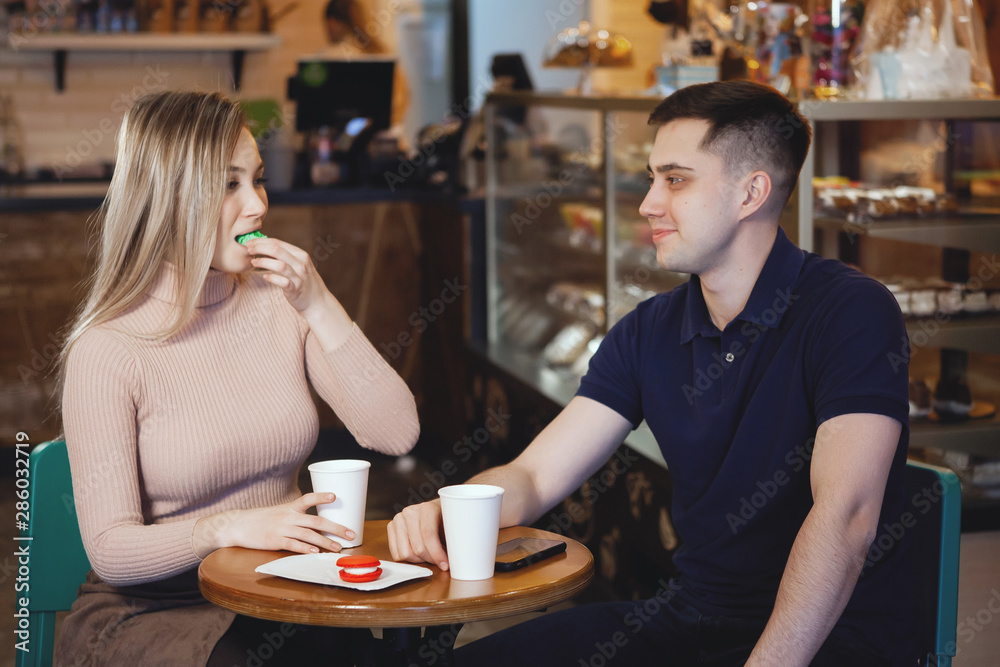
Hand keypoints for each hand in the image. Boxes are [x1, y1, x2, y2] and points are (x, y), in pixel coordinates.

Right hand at [193, 493, 353, 556]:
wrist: (238, 525)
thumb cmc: (263, 519)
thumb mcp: (280, 511)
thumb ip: (298, 516)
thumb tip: (319, 524)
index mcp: (290, 507)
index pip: (308, 498)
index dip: (322, 496)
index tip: (335, 496)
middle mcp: (288, 517)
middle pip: (316, 520)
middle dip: (336, 527)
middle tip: (350, 533)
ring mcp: (282, 529)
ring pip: (308, 535)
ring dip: (325, 542)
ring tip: (337, 547)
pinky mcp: (275, 541)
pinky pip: (293, 545)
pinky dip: (305, 549)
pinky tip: (316, 553)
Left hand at [245, 236, 352, 348]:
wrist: (318, 303)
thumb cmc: (304, 282)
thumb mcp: (298, 265)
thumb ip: (285, 257)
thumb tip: (263, 248)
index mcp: (300, 255)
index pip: (278, 243)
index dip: (262, 241)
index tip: (250, 243)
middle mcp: (301, 264)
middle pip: (277, 250)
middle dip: (260, 248)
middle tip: (248, 249)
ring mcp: (300, 277)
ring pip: (280, 265)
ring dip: (264, 261)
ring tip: (253, 262)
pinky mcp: (296, 289)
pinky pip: (283, 282)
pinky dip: (273, 278)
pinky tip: (265, 276)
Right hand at [387, 499, 449, 569]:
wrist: (434, 511)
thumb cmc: (444, 519)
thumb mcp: (452, 525)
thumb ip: (454, 538)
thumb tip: (457, 559)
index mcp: (427, 508)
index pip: (428, 535)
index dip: (437, 554)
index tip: (445, 565)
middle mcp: (409, 512)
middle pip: (417, 548)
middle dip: (430, 559)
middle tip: (439, 559)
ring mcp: (398, 519)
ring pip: (405, 553)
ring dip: (418, 560)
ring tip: (428, 554)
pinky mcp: (391, 527)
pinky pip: (396, 554)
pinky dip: (408, 559)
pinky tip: (418, 553)